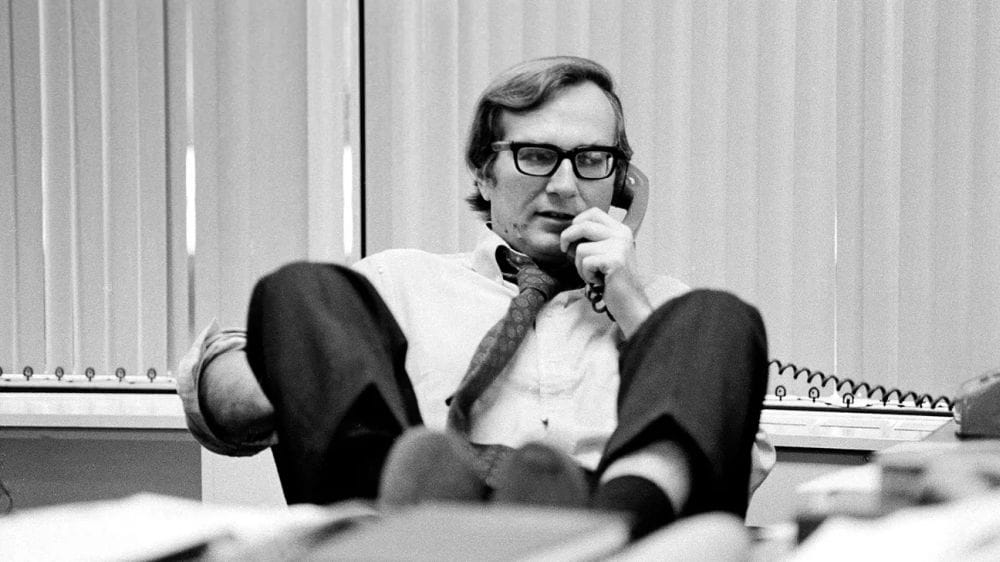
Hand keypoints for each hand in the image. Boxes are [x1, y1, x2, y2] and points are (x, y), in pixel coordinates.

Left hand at [559, 207, 651, 335]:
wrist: (630, 303)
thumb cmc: (614, 281)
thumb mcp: (607, 254)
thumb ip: (594, 240)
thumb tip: (568, 233)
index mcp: (621, 230)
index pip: (594, 213)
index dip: (577, 220)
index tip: (571, 234)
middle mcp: (621, 235)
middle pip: (583, 226)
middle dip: (567, 237)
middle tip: (564, 250)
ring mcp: (619, 247)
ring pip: (581, 249)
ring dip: (580, 266)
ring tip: (594, 275)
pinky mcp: (614, 260)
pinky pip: (585, 263)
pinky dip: (587, 275)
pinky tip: (599, 281)